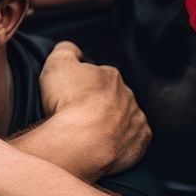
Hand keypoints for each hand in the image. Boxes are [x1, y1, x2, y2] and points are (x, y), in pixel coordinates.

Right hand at [39, 42, 150, 176]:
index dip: (82, 84)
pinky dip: (120, 143)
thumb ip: (65, 50)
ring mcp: (136, 121)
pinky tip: (103, 146)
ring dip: (111, 123)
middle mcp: (128, 95)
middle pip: (113, 96)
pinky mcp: (139, 144)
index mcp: (110, 75)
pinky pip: (132, 141)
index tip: (70, 94)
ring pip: (124, 118)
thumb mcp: (56, 63)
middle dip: (99, 103)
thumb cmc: (67, 102)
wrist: (79, 141)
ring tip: (88, 133)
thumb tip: (72, 49)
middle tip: (77, 115)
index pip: (98, 75)